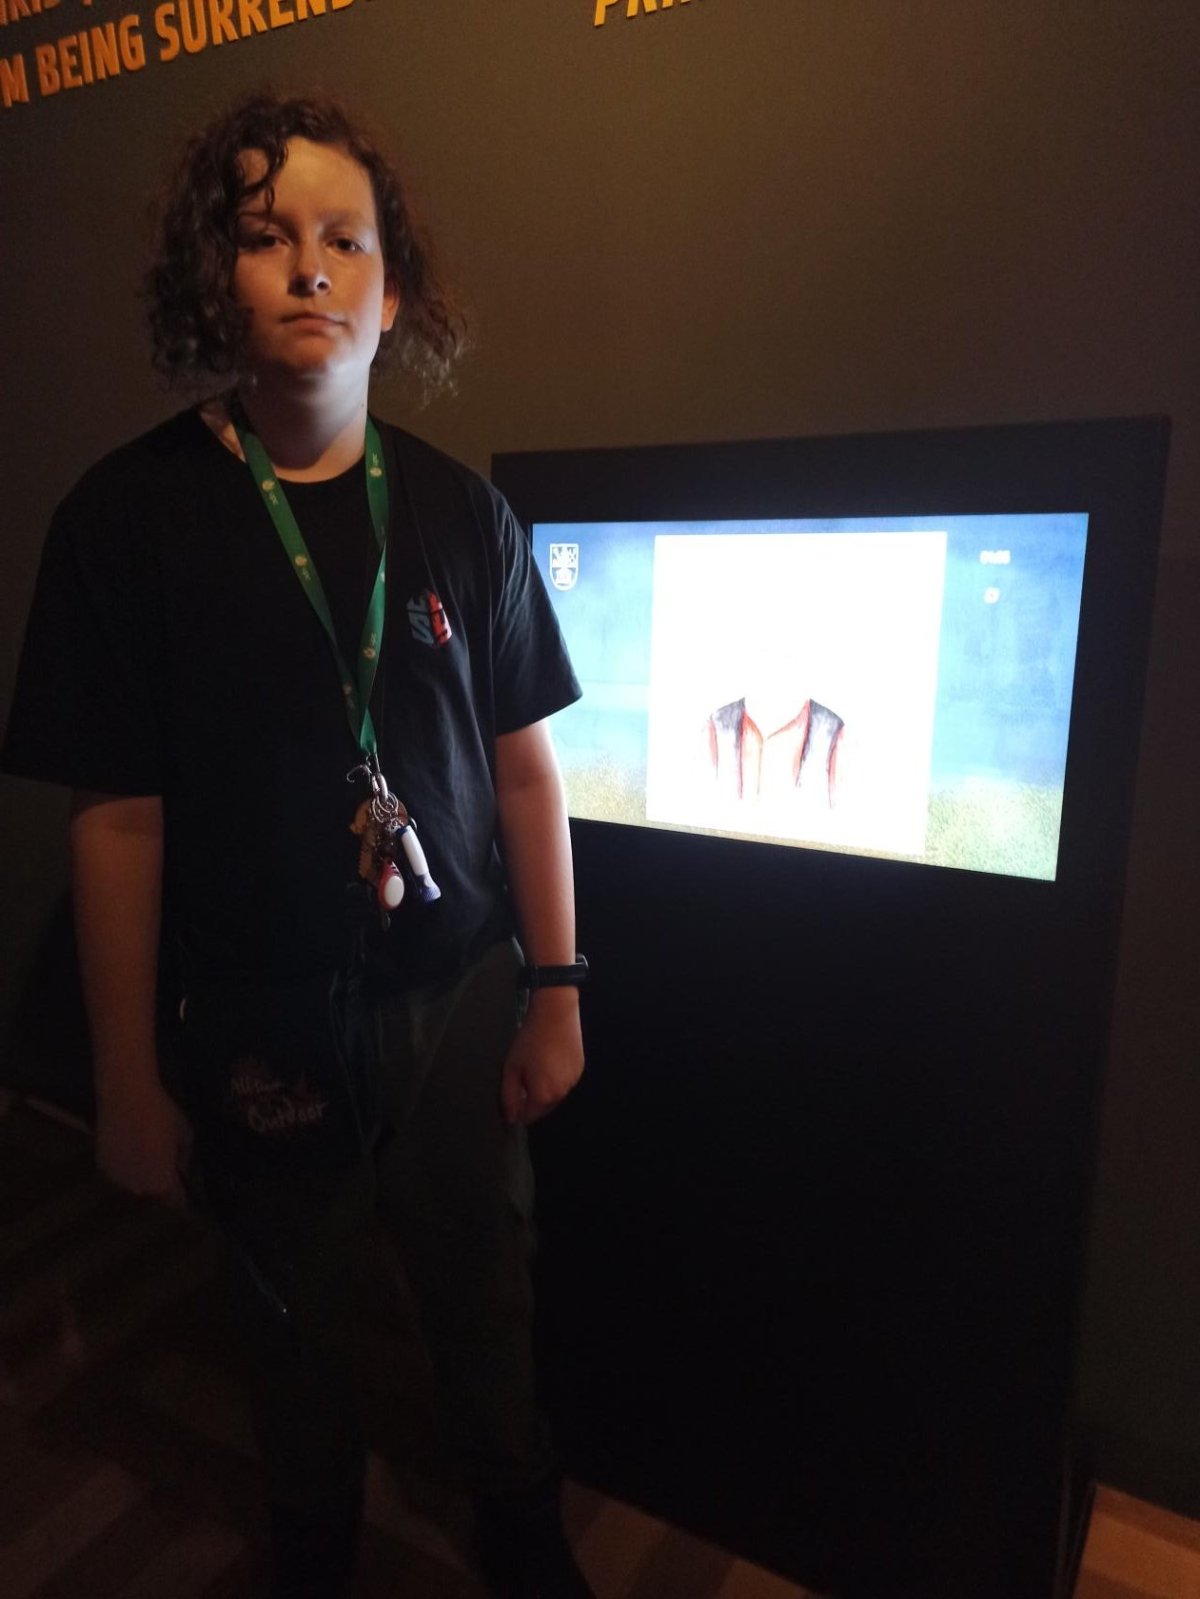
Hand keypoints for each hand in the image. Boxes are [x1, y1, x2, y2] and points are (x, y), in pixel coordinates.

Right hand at [95, 1075, 191, 1206]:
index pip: (175, 1201)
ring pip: (134, 1183)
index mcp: (161, 1183)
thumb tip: (179, 1168)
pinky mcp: (102, 1167)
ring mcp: (117, 1179)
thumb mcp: (185, 1135)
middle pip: (153, 1193)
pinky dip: (124, 1165)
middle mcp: (138, 1188)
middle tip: (163, 1161)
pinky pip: (119, 1172)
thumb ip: (184, 1158)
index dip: (180, 1194)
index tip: (182, 1186)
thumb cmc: (162, 1115)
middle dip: (159, 1182)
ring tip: (144, 1151)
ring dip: (140, 1175)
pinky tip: (128, 1146)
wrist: (126, 1098)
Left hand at [499, 992, 583, 1125]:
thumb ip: (509, 1097)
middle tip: (523, 1077)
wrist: (556, 1015)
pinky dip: (556, 1078)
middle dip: (531, 1100)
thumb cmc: (530, 1041)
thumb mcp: (511, 1069)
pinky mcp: (579, 1070)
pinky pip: (564, 1082)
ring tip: (537, 1066)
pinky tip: (550, 1060)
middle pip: (543, 1109)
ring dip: (545, 1089)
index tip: (512, 1094)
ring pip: (554, 1096)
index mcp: (543, 1096)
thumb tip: (511, 1118)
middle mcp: (561, 1094)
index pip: (529, 1117)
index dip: (517, 1109)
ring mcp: (573, 1082)